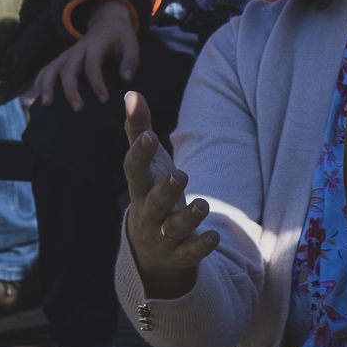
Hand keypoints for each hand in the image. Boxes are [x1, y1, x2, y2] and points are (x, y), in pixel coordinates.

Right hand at [30, 0, 139, 109]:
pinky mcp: (62, 59)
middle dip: (71, 89)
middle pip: (69, 68)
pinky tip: (36, 97)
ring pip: (52, 68)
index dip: (97, 82)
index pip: (92, 64)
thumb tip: (126, 79)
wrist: (106, 23)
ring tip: (47, 104)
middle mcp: (78, 49)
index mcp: (96, 44)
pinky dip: (39, 81)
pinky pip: (46, 69)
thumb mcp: (131, 44)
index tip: (104, 100)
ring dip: (48, 85)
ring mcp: (67, 54)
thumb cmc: (120, 38)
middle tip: (78, 109)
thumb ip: (130, 61)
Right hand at [122, 92, 216, 298]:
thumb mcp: (147, 163)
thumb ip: (139, 129)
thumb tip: (132, 93)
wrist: (149, 249)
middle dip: (165, 190)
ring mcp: (163, 236)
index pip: (134, 170)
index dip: (139, 154)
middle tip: (181, 174)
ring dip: (188, 218)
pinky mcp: (180, 253)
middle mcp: (148, 212)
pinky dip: (201, 245)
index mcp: (139, 187)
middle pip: (153, 202)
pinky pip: (190, 251)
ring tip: (203, 204)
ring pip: (173, 228)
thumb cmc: (150, 192)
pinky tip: (214, 236)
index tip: (148, 136)